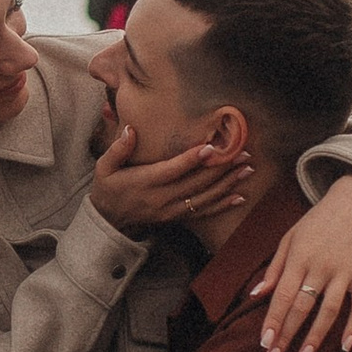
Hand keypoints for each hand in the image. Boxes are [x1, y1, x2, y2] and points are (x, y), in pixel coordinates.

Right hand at [90, 120, 255, 238]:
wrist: (108, 221)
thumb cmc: (107, 188)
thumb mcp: (104, 167)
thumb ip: (118, 148)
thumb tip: (131, 130)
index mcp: (145, 182)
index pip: (173, 169)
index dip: (193, 159)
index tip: (212, 147)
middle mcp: (161, 197)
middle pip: (196, 182)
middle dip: (221, 168)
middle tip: (242, 153)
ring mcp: (171, 210)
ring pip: (205, 197)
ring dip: (228, 183)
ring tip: (247, 170)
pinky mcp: (177, 217)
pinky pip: (203, 212)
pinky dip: (223, 205)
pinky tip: (240, 197)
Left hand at [248, 166, 351, 351]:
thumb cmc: (317, 222)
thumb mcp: (290, 237)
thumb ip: (274, 268)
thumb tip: (256, 295)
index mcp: (299, 257)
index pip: (283, 295)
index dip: (273, 320)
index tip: (264, 343)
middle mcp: (321, 266)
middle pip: (302, 307)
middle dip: (286, 335)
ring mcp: (344, 271)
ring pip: (329, 310)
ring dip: (316, 336)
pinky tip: (346, 346)